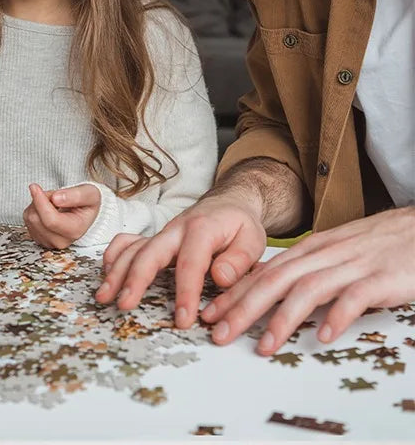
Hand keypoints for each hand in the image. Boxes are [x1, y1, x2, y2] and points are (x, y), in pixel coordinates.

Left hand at [23, 183, 100, 248]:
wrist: (85, 212)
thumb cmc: (88, 203)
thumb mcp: (89, 193)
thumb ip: (75, 195)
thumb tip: (56, 199)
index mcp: (75, 230)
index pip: (50, 220)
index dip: (40, 202)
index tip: (34, 187)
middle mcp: (61, 241)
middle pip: (36, 219)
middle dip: (40, 200)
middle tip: (54, 195)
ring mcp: (48, 242)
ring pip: (30, 218)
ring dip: (36, 204)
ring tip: (53, 202)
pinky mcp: (39, 239)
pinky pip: (27, 221)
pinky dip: (34, 210)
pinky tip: (46, 209)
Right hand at [95, 191, 265, 328]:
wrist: (228, 203)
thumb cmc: (239, 225)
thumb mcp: (252, 239)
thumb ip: (239, 260)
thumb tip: (219, 278)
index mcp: (202, 229)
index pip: (191, 263)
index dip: (185, 292)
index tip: (183, 319)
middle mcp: (176, 229)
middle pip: (150, 252)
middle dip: (135, 279)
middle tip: (125, 305)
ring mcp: (161, 233)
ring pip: (133, 248)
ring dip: (116, 271)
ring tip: (104, 296)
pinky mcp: (154, 238)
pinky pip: (128, 242)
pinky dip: (114, 256)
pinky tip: (106, 274)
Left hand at [200, 206, 414, 354]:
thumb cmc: (377, 245)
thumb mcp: (333, 252)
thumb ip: (306, 269)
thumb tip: (271, 291)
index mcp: (310, 249)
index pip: (263, 272)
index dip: (235, 293)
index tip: (211, 314)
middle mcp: (324, 254)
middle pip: (275, 280)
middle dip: (243, 308)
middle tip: (220, 333)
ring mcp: (352, 265)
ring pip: (307, 290)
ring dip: (282, 320)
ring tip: (264, 346)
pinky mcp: (381, 278)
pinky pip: (354, 298)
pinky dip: (336, 317)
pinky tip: (322, 338)